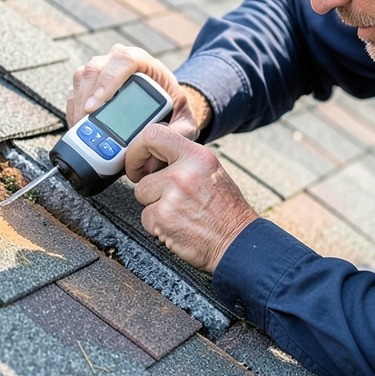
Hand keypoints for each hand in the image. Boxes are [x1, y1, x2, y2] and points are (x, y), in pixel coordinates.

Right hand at [68, 44, 204, 173]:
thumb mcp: (184, 120)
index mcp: (143, 62)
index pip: (124, 59)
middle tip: (87, 120)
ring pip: (81, 78)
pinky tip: (80, 128)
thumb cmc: (174, 108)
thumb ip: (178, 132)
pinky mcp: (90, 86)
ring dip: (80, 104)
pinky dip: (74, 111)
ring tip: (83, 128)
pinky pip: (76, 93)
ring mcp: (102, 71)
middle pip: (96, 68)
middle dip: (89, 95)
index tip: (100, 102)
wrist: (166, 108)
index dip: (109, 79)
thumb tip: (156, 148)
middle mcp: (119, 61)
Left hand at [128, 124, 256, 272]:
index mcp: (197, 156)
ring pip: (142, 197)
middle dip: (148, 189)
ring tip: (179, 213)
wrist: (237, 241)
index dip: (137, 149)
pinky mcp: (164, 217)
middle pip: (143, 177)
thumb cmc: (226, 210)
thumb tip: (149, 159)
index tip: (137, 162)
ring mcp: (173, 195)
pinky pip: (145, 218)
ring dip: (155, 208)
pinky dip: (157, 225)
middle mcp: (184, 172)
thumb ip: (182, 161)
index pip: (153, 134)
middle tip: (158, 196)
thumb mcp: (210, 172)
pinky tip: (178, 226)